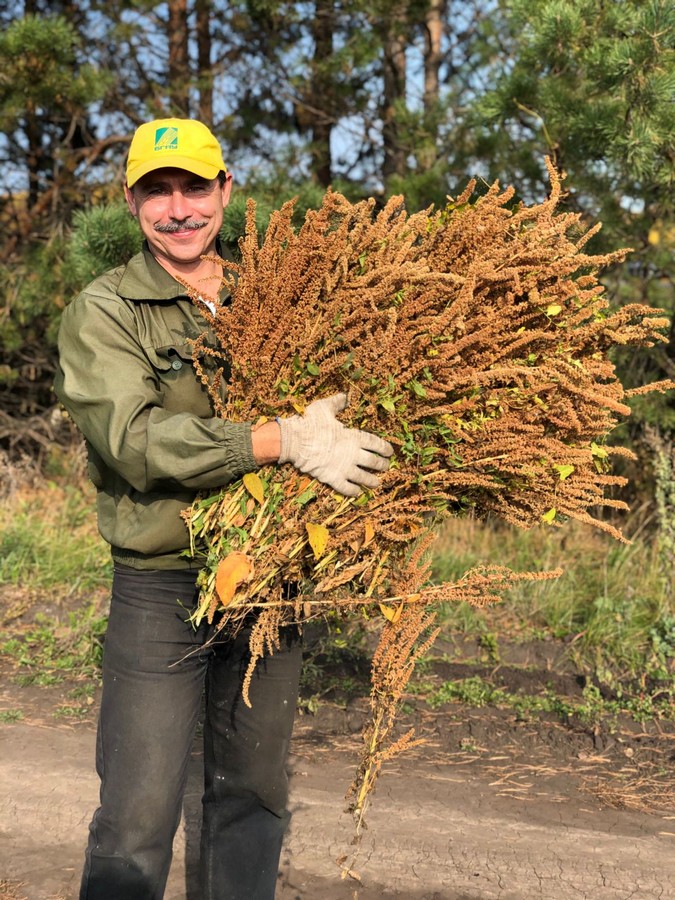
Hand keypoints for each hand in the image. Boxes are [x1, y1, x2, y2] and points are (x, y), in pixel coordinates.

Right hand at [278, 393, 393, 496]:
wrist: (296, 441)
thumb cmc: (311, 423)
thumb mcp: (325, 408)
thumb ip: (337, 403)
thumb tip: (345, 396)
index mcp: (354, 437)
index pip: (375, 443)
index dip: (384, 448)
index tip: (390, 452)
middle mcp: (353, 454)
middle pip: (373, 462)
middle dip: (381, 465)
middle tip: (385, 467)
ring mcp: (344, 467)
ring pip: (363, 477)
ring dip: (372, 481)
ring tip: (377, 483)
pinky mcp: (333, 478)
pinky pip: (346, 488)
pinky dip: (353, 491)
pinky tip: (357, 492)